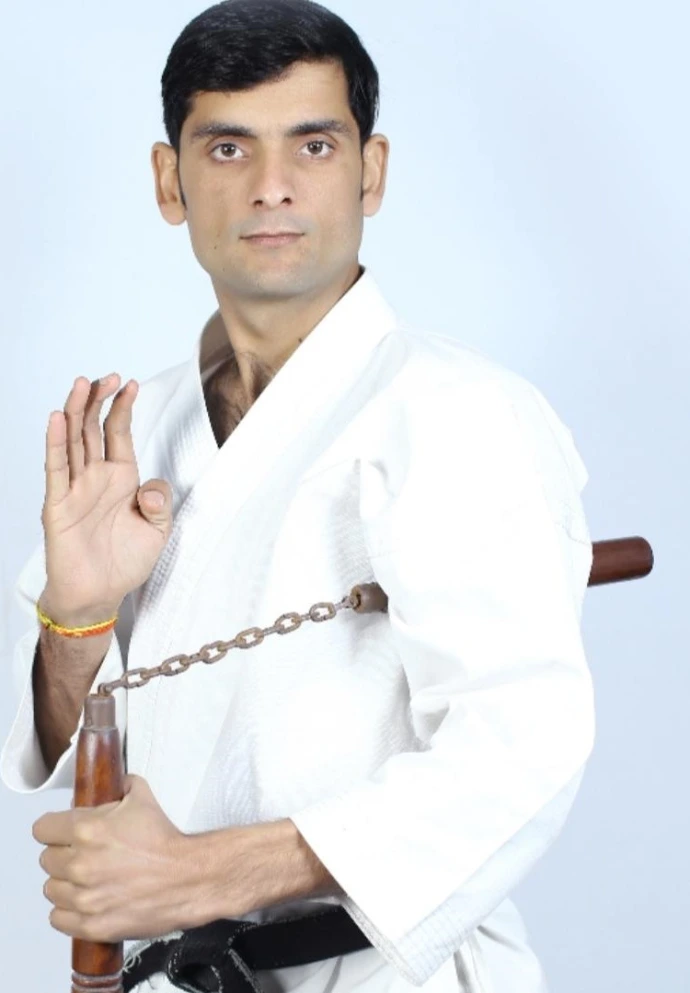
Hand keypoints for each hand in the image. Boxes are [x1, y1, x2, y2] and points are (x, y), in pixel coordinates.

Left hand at [33, 775, 197, 941]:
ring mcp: (84, 897)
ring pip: (51, 889)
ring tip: (88, 880)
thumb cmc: (166, 842)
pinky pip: (58, 918)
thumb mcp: (142, 797)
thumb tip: (104, 787)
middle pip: (46, 859)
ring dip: (66, 884)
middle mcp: (80, 864)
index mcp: (86, 829)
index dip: (54, 828)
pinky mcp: (91, 924)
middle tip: (84, 855)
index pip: (42, 829)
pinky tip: (87, 901)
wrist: (189, 877)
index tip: (63, 832)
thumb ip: (119, 785)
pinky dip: (69, 912)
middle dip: (64, 855)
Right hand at [41, 373, 173, 623]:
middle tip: (107, 376)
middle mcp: (95, 478)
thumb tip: (150, 486)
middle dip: (100, 400)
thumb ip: (160, 504)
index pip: (119, 434)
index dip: (123, 408)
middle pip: (93, 428)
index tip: (131, 384)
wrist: (99, 595)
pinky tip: (58, 419)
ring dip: (77, 411)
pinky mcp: (58, 504)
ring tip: (83, 384)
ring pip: (73, 440)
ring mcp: (75, 488)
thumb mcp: (157, 531)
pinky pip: (56, 469)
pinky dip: (56, 443)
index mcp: (120, 479)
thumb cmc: (125, 562)